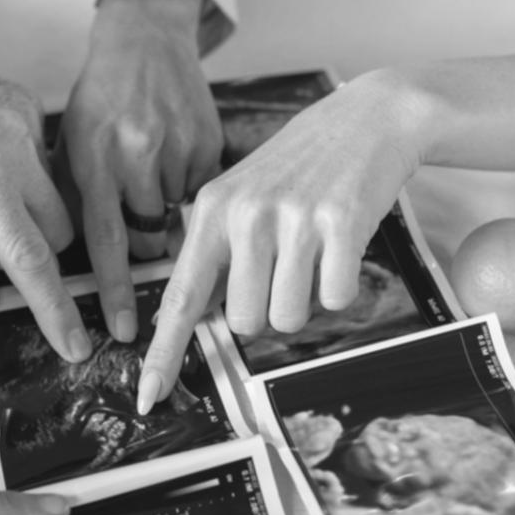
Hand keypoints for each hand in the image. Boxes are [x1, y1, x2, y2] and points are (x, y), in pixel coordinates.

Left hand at [0, 53, 89, 361]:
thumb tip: (14, 264)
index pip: (30, 257)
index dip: (54, 307)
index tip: (73, 342)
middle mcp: (12, 136)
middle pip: (58, 227)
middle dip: (31, 247)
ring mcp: (22, 113)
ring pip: (55, 194)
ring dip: (25, 208)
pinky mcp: (24, 101)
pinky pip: (43, 158)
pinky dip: (20, 174)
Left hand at [61, 0, 222, 341]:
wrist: (145, 36)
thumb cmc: (100, 95)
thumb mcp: (71, 141)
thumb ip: (73, 197)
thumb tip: (74, 261)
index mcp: (94, 158)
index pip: (104, 240)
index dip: (114, 290)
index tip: (123, 331)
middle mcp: (135, 154)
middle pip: (150, 238)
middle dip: (148, 239)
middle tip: (144, 210)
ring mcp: (176, 148)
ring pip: (178, 218)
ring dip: (168, 208)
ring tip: (155, 164)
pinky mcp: (209, 142)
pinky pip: (203, 192)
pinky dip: (190, 185)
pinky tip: (176, 151)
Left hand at [137, 70, 427, 411]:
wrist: (366, 119)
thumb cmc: (300, 166)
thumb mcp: (241, 196)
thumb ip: (217, 252)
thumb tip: (203, 315)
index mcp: (211, 210)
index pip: (180, 297)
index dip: (164, 353)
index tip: (148, 395)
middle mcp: (246, 215)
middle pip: (245, 322)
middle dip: (268, 308)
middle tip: (285, 265)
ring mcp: (294, 220)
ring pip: (289, 318)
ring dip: (305, 299)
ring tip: (312, 252)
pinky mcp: (341, 225)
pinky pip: (335, 300)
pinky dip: (340, 286)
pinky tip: (340, 245)